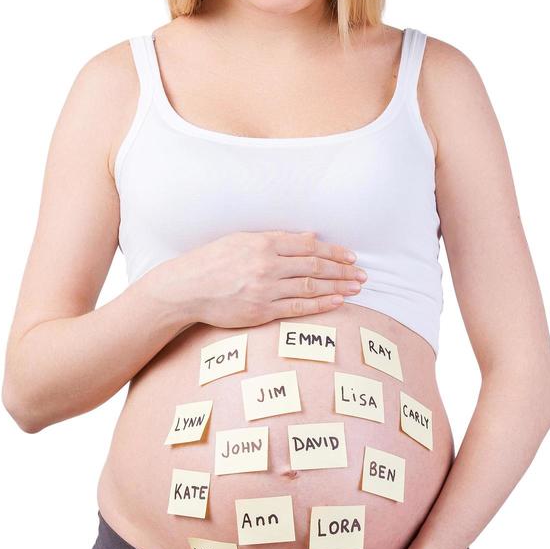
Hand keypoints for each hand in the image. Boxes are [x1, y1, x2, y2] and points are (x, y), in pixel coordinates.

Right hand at [172, 230, 366, 327]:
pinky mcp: (261, 311)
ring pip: (310, 287)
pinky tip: (337, 302)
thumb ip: (277, 239)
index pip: (308, 246)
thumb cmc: (213, 261)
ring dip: (337, 287)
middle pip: (315, 266)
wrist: (187, 288)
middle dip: (342, 270)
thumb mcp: (243, 240)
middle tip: (362, 274)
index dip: (334, 251)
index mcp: (263, 244)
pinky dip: (320, 304)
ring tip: (356, 288)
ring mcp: (265, 290)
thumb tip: (310, 237)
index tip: (351, 256)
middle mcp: (267, 265)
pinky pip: (298, 307)